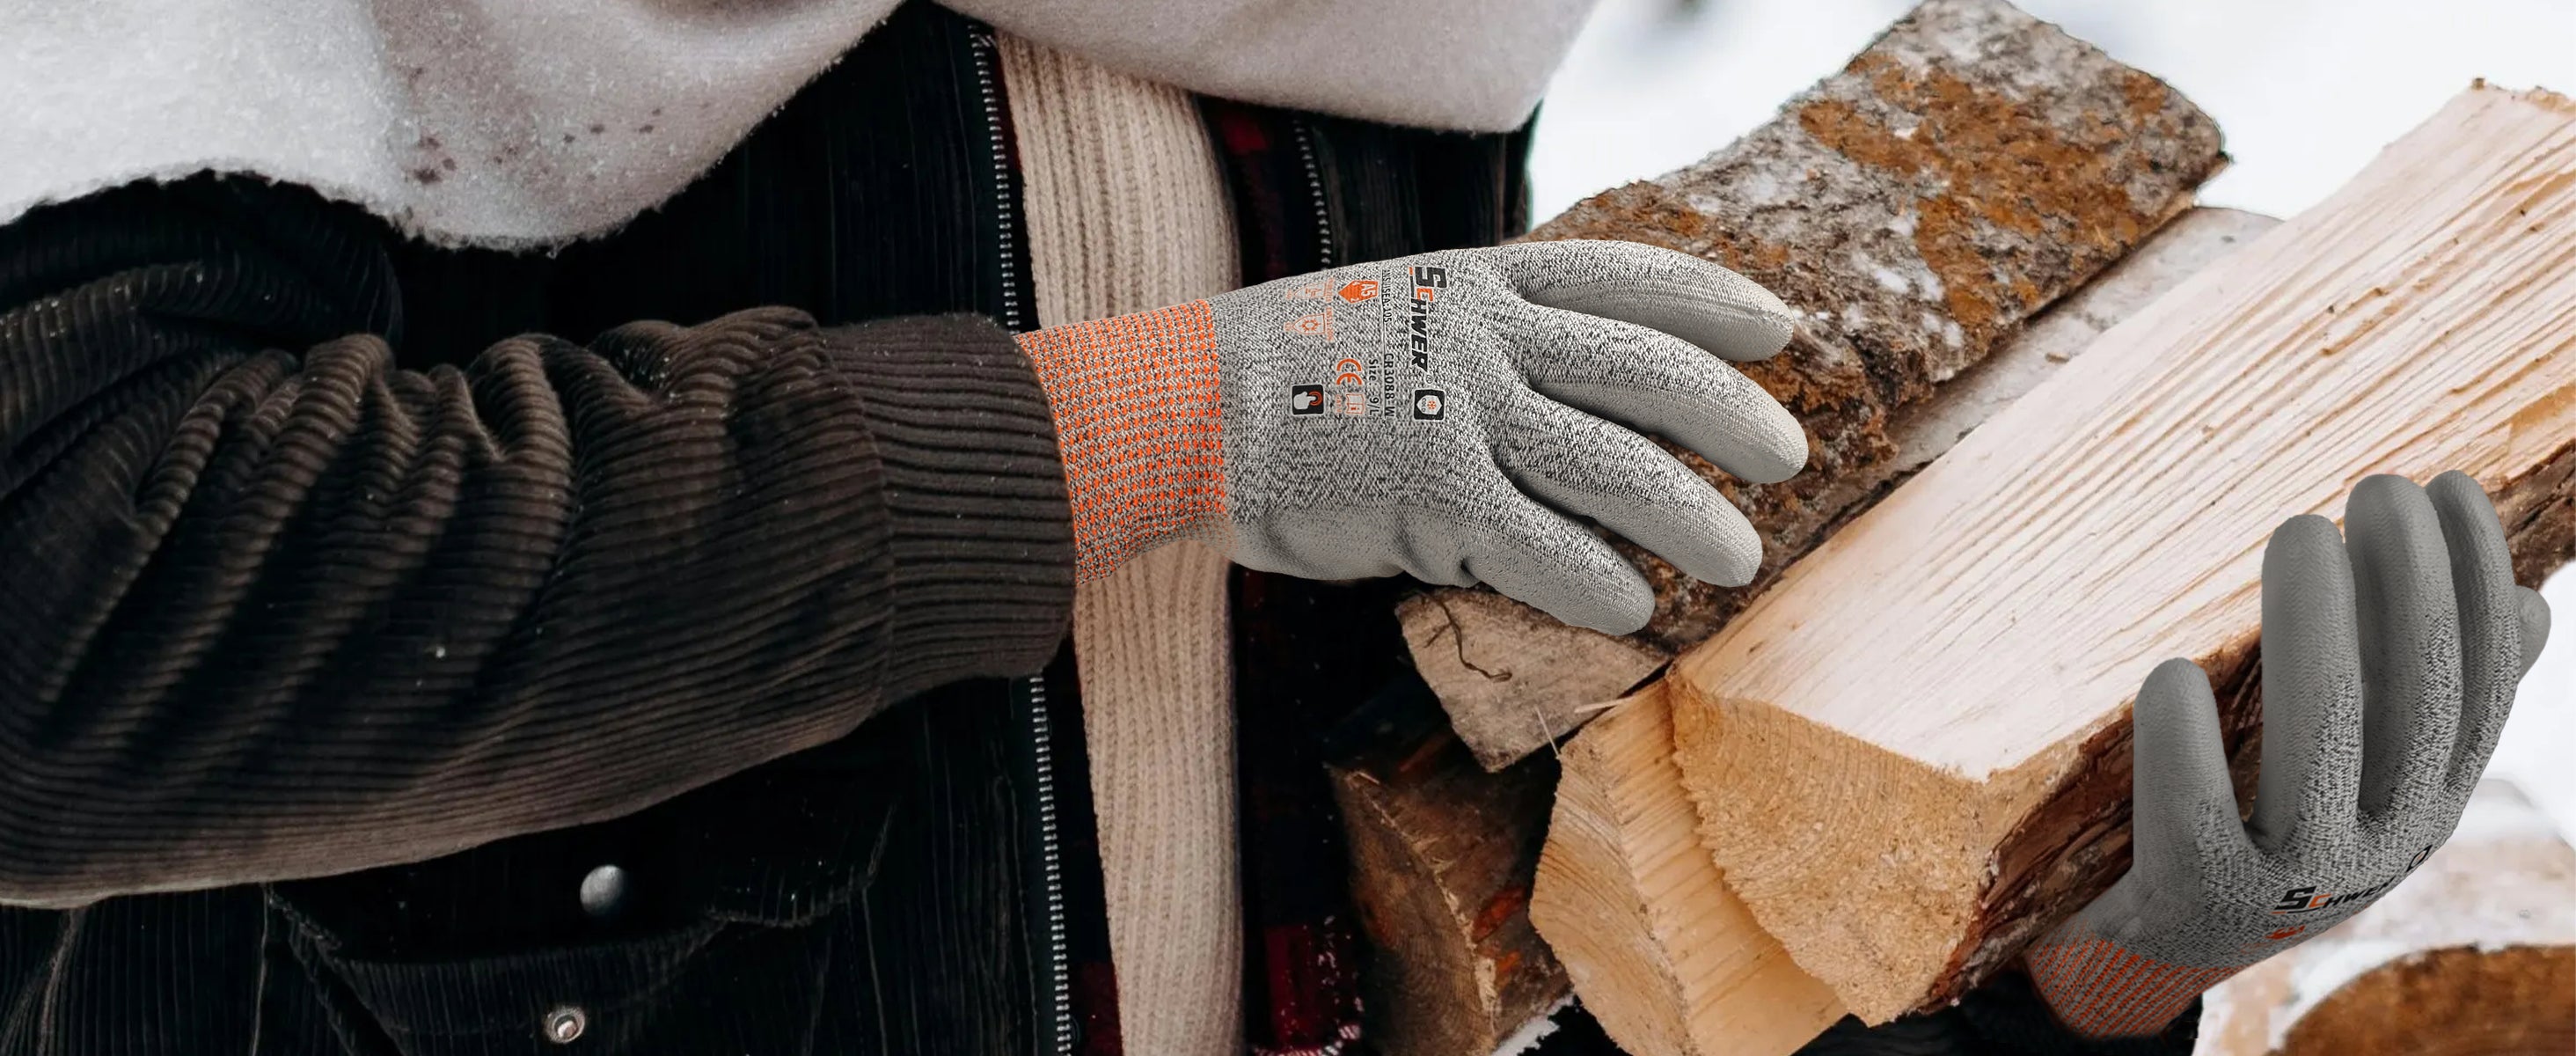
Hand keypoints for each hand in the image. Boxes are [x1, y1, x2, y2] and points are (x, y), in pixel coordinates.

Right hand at [1015, 240, 1806, 632]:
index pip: (1625, 278)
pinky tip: (1634, 609)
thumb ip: (1485, 342)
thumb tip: (1581, 399)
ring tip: (1739, 558)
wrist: (1182, 404)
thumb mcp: (1398, 315)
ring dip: (1690, 516)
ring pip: (1614, 463)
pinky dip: (1595, 579)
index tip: (1776, 330)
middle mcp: (1483, 339)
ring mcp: (1458, 412)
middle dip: (1730, 417)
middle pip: (1645, 372)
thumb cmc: (1289, 372)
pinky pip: (1538, 543)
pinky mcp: (1427, 493)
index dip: (1711, 302)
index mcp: (1480, 283)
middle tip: (1789, 456)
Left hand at [2023, 472, 2549, 1036]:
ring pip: (2319, 751)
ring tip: (2300, 530)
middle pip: (2412, 705)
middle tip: (2377, 487)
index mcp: (2427, 803)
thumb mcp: (2361, 769)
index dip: (2474, 583)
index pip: (2475, 685)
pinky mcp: (2194, 903)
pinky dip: (2183, 746)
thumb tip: (2535, 604)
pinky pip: (2194, 822)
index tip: (2450, 485)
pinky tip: (2170, 671)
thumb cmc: (2262, 826)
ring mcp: (2292, 884)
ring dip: (2318, 632)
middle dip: (2410, 586)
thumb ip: (2433, 697)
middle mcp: (2380, 848)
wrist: (2152, 952)